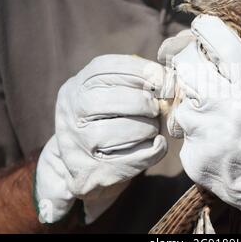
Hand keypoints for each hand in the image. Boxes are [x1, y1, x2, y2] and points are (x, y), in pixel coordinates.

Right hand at [35, 55, 167, 223]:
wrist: (82, 164)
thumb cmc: (106, 119)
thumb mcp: (108, 92)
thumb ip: (134, 80)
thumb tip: (168, 78)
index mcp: (76, 87)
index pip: (105, 68)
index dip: (141, 70)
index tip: (162, 77)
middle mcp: (71, 114)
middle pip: (113, 100)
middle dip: (144, 102)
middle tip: (156, 108)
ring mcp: (80, 145)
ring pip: (124, 131)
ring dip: (148, 128)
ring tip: (151, 128)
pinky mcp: (95, 173)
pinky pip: (135, 159)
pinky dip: (154, 150)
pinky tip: (157, 144)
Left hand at [161, 15, 240, 233]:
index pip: (225, 47)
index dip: (209, 28)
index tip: (201, 24)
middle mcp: (226, 110)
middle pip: (189, 67)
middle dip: (188, 59)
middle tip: (194, 62)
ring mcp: (206, 135)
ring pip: (182, 101)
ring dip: (193, 101)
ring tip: (212, 111)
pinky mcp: (193, 157)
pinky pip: (185, 133)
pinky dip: (196, 132)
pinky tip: (215, 139)